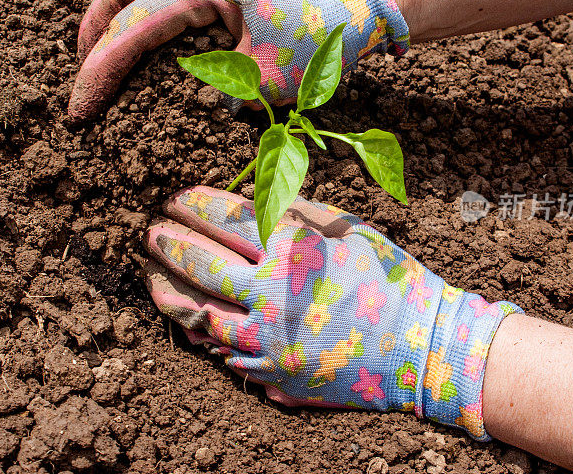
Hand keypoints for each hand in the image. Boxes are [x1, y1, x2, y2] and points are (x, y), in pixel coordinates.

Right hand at [69, 0, 409, 122]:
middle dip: (91, 40)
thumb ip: (216, 92)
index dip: (100, 72)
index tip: (80, 111)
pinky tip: (133, 44)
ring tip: (94, 64)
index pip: (133, 28)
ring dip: (108, 21)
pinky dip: (133, 13)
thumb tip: (179, 110)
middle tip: (81, 88)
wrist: (357, 3)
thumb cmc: (320, 38)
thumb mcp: (267, 80)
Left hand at [143, 186, 520, 439]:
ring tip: (151, 277)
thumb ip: (295, 212)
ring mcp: (269, 343)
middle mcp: (271, 298)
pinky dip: (202, 333)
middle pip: (202, 265)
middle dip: (169, 243)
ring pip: (200, 316)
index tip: (176, 197)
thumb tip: (248, 202)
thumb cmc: (389, 278)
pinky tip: (190, 320)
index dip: (196, 204)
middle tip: (150, 231)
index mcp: (290, 253)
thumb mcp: (346, 228)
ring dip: (170, 292)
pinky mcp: (274, 376)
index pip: (227, 220)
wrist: (422, 346)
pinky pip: (223, 354)